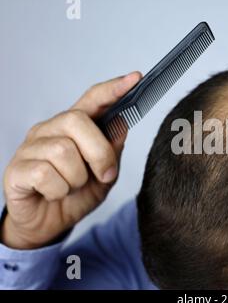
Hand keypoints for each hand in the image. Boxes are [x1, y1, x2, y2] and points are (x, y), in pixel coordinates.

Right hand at [1, 71, 141, 248]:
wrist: (49, 224)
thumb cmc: (76, 194)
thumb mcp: (105, 175)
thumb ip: (112, 150)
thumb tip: (121, 124)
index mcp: (74, 127)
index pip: (93, 98)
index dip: (113, 88)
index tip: (135, 78)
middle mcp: (50, 130)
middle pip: (77, 121)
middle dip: (98, 152)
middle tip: (103, 174)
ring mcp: (31, 148)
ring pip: (63, 151)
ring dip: (77, 178)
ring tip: (71, 186)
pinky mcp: (16, 169)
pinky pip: (46, 174)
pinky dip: (59, 190)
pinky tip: (54, 193)